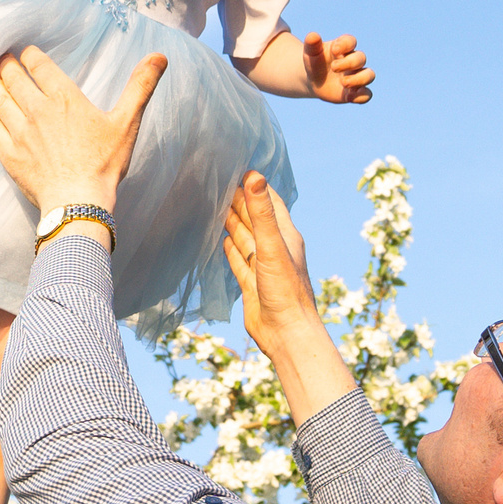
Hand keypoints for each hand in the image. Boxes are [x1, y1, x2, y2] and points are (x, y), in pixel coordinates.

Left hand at [0, 45, 166, 215]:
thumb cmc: (104, 164)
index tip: (26, 52)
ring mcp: (20, 132)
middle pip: (13, 78)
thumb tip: (159, 56)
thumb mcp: (127, 123)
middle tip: (4, 59)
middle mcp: (38, 110)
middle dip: (7, 65)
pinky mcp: (9, 152)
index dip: (30, 55)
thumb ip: (140, 87)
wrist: (79, 203)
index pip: (39, 66)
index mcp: (65, 99)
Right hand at [222, 172, 354, 420]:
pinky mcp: (251, 284)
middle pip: (255, 218)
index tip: (239, 168)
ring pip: (245, 238)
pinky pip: (239, 260)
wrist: (286, 335)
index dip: (256, 186)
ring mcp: (263, 266)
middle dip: (240, 201)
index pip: (270, 202)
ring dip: (233, 222)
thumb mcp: (272, 247)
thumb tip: (254, 176)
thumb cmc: (285, 291)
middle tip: (219, 182)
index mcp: (286, 236)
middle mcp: (275, 248)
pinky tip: (222, 239)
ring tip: (215, 204)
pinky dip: (230, 248)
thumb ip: (262, 213)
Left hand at [303, 33, 375, 103]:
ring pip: (369, 75)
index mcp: (343, 48)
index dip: (346, 44)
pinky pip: (367, 94)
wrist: (313, 81)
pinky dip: (361, 96)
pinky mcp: (355, 92)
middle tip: (333, 68)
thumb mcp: (310, 53)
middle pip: (361, 58)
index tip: (334, 50)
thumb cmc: (315, 63)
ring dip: (359, 79)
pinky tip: (348, 97)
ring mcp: (356, 76)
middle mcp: (353, 61)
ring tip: (344, 83)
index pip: (351, 41)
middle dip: (349, 63)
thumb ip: (312, 44)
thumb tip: (313, 35)